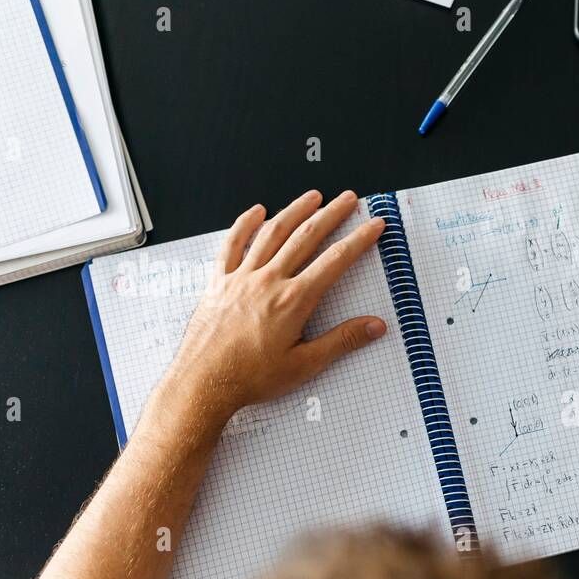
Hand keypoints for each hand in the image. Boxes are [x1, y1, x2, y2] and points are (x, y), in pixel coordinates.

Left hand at [164, 190, 388, 426]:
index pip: (335, 261)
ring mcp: (242, 277)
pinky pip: (233, 245)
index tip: (374, 225)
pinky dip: (245, 225)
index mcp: (294, 300)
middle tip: (348, 199)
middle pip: (306, 237)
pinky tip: (257, 211)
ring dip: (295, 210)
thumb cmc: (251, 378)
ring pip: (272, 233)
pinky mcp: (220, 282)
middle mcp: (269, 281)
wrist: (204, 383)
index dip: (359, 240)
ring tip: (312, 196)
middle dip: (331, 214)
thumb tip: (374, 326)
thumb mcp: (305, 365)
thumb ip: (342, 341)